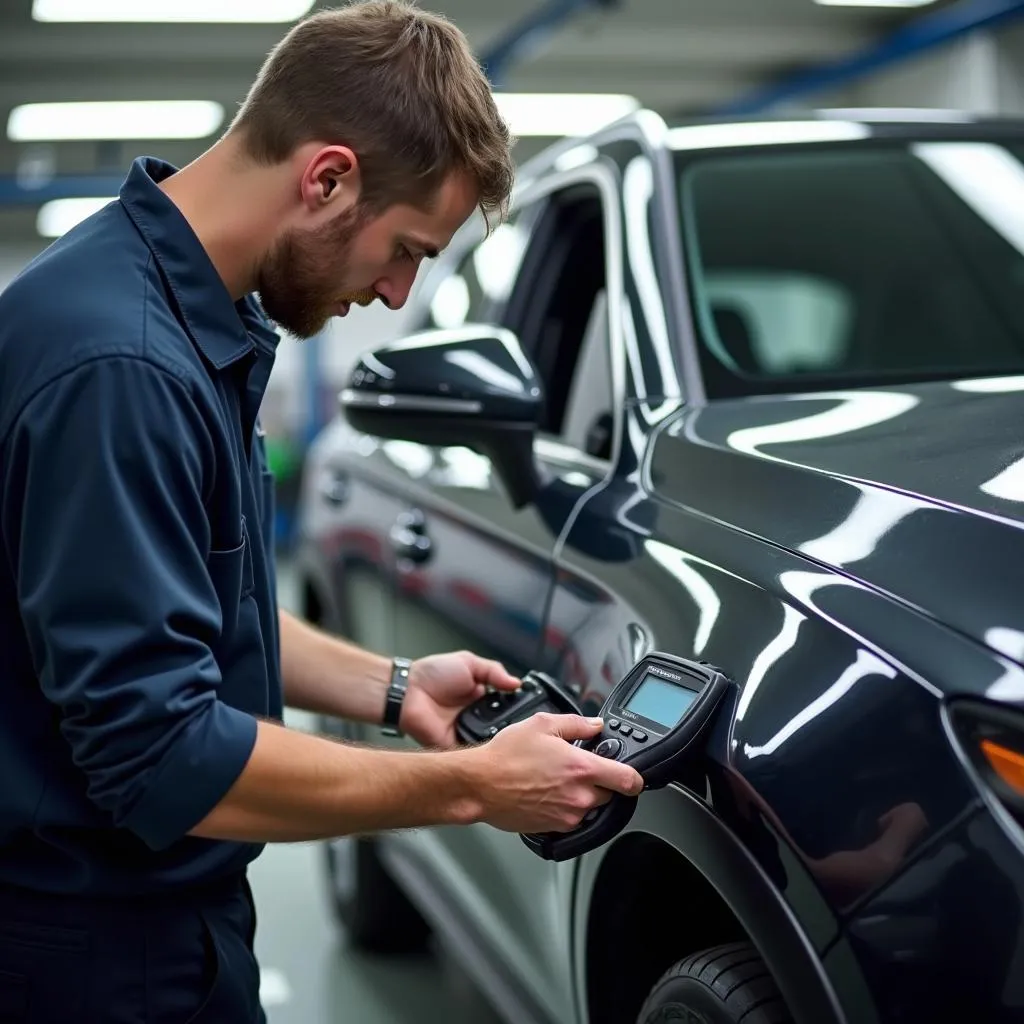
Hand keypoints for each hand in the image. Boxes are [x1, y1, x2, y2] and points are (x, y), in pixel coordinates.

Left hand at [401, 650, 520, 748]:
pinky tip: (492, 747)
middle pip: (501, 727)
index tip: (533, 712)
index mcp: (481, 698)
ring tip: (513, 739)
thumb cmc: (433, 674)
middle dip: (512, 728)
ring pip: (489, 742)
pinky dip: (480, 751)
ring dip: (498, 739)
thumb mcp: (468, 663)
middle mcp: (476, 718)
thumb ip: (494, 671)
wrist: (408, 690)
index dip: (518, 710)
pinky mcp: (454, 747)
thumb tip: (517, 683)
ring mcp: (466, 733)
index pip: (506, 708)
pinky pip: (472, 753)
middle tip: (526, 728)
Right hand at [468, 713, 644, 834]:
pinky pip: (572, 818)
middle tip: (580, 769)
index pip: (629, 780)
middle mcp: (579, 796)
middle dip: (602, 782)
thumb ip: (576, 724)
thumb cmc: (504, 756)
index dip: (635, 777)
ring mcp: (567, 815)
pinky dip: (566, 807)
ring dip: (582, 795)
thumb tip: (595, 725)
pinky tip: (547, 792)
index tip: (633, 774)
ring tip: (556, 779)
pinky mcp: (554, 828)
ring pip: (590, 807)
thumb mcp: (541, 725)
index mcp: (581, 769)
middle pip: (611, 795)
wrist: (479, 785)